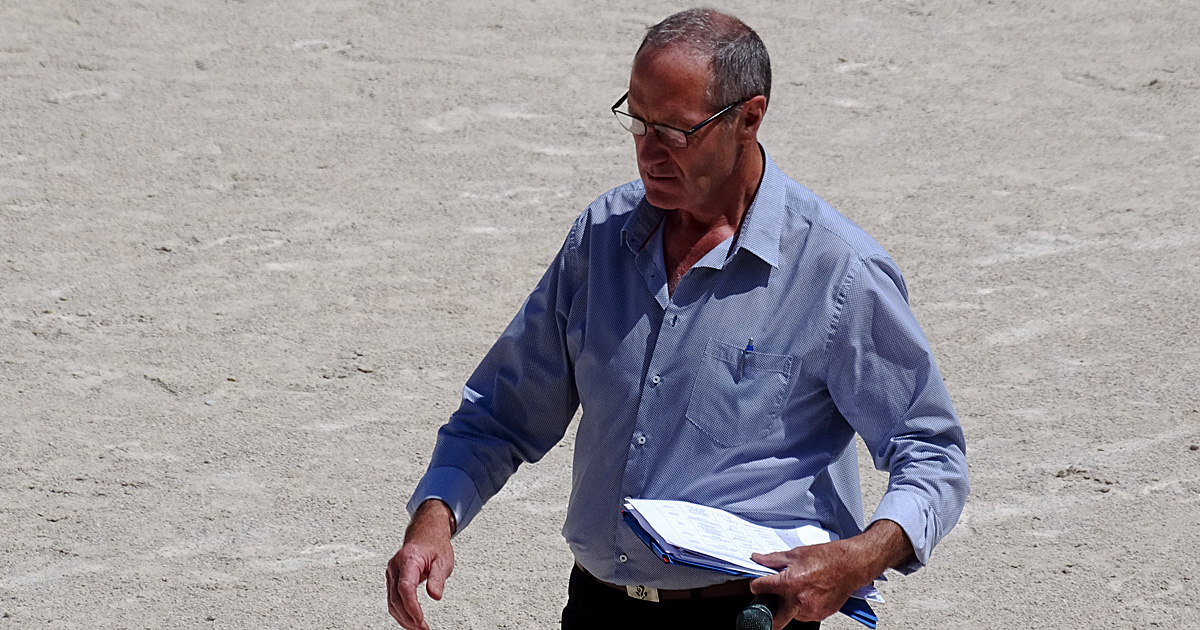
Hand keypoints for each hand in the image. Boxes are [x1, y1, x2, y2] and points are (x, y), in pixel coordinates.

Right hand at [386, 499, 456, 629]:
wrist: (426, 534)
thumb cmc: (434, 545)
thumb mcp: (443, 560)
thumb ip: (438, 578)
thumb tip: (435, 595)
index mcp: (408, 559)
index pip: (405, 587)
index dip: (412, 606)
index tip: (420, 620)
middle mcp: (395, 566)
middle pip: (396, 598)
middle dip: (408, 617)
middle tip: (422, 628)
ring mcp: (392, 573)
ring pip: (392, 601)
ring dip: (403, 618)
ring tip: (417, 627)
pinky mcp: (392, 579)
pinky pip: (393, 599)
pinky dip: (400, 611)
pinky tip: (410, 619)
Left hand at [748, 520, 911, 629]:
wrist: (852, 565)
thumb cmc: (828, 558)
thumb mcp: (796, 554)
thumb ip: (773, 559)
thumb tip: (757, 559)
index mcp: (790, 583)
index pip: (760, 588)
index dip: (756, 585)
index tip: (757, 584)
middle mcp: (799, 600)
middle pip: (775, 621)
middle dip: (767, 615)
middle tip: (766, 605)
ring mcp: (811, 610)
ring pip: (790, 616)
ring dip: (788, 607)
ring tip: (796, 590)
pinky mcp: (820, 615)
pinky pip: (804, 616)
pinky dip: (802, 607)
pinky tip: (807, 593)